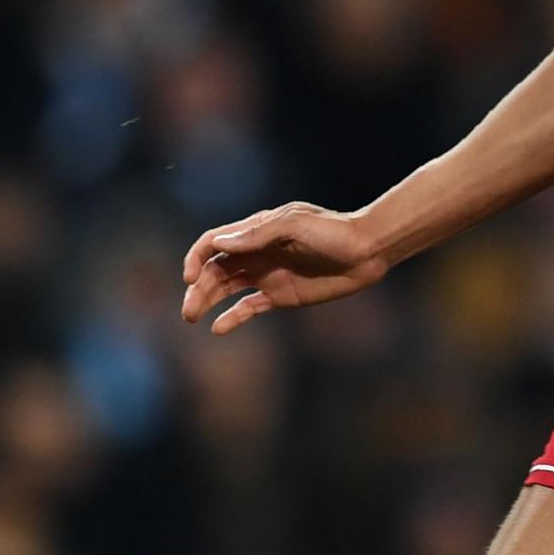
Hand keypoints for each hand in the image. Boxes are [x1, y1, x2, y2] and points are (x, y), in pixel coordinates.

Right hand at [180, 202, 389, 333]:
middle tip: (188, 311)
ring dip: (207, 301)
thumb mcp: (295, 226)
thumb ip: (258, 235)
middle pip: (215, 269)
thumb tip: (219, 243)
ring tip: (192, 317)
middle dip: (197, 288)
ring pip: (227, 288)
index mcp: (256, 231)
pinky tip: (218, 328)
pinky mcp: (281, 296)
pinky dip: (233, 317)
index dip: (196, 257)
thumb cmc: (332, 232)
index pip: (213, 242)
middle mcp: (256, 252)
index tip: (189, 278)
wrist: (366, 251)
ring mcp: (267, 275)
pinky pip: (249, 307)